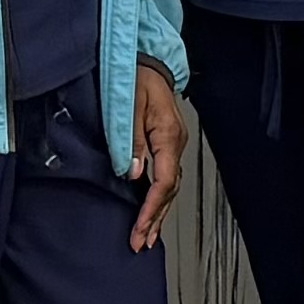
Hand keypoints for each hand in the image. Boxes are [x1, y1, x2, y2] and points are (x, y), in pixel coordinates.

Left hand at [127, 64, 191, 253]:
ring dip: (158, 213)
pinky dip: (158, 198)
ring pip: (169, 186)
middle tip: (141, 242)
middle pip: (169, 190)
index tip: (139, 228)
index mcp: (168, 136)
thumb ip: (131, 140)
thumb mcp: (128, 106)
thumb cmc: (136, 78)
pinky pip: (165, 177)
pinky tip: (152, 211)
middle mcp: (175, 144)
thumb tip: (133, 173)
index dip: (151, 208)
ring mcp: (173, 145)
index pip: (163, 181)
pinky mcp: (167, 144)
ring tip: (148, 237)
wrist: (148, 61)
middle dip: (155, 218)